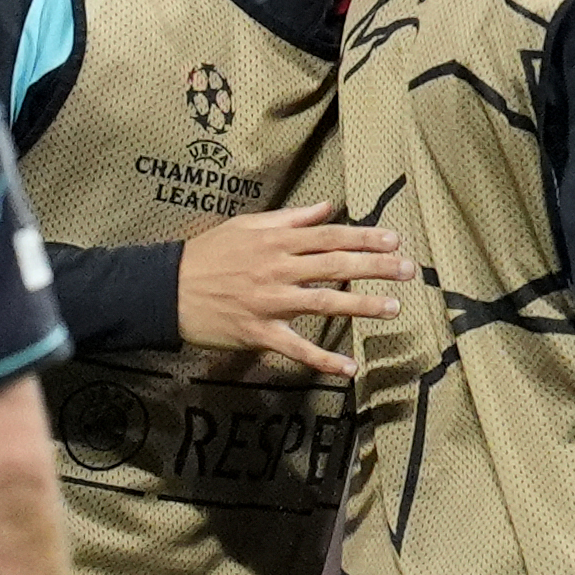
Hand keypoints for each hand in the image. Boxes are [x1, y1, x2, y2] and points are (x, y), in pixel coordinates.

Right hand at [176, 201, 407, 378]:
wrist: (165, 289)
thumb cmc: (207, 255)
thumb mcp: (246, 226)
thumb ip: (291, 218)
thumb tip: (327, 206)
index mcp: (276, 242)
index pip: (329, 236)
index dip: (364, 237)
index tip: (395, 239)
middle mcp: (277, 269)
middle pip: (335, 265)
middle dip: (375, 266)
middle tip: (409, 270)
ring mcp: (269, 302)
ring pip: (323, 302)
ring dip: (361, 305)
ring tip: (394, 308)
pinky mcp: (259, 332)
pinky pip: (296, 348)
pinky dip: (323, 359)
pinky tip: (349, 368)